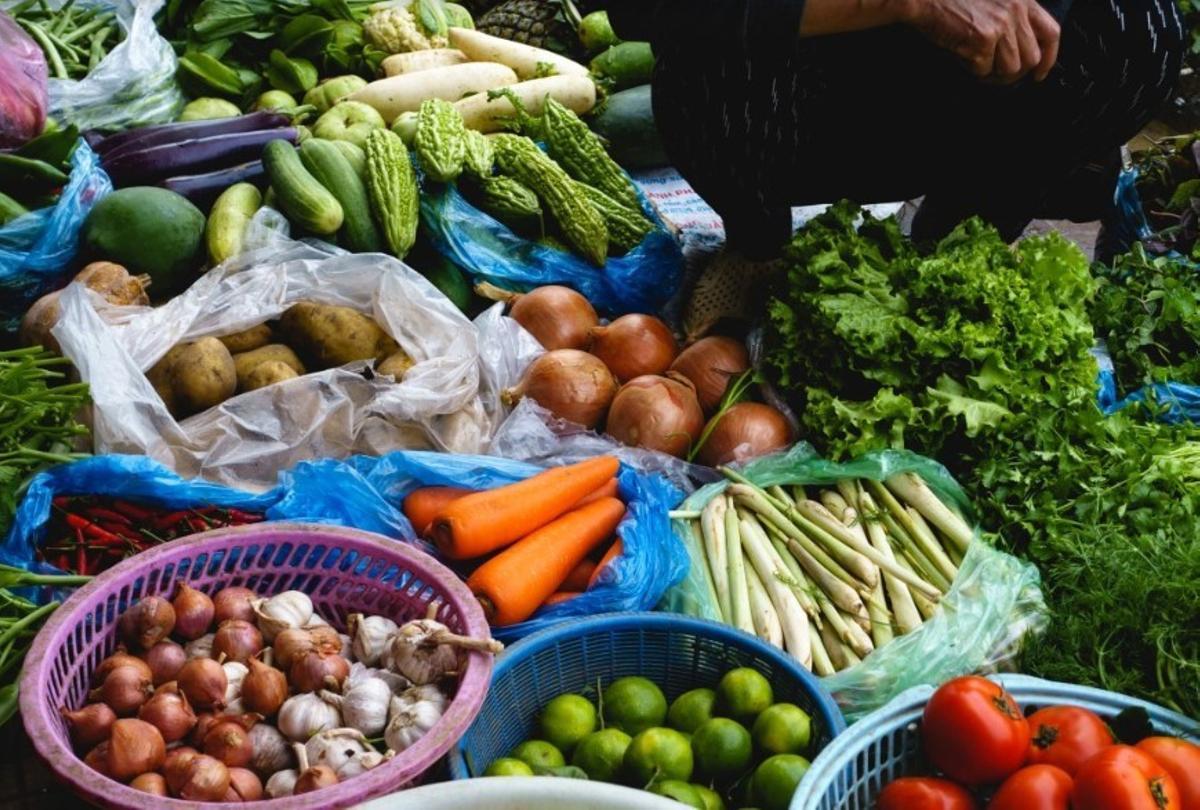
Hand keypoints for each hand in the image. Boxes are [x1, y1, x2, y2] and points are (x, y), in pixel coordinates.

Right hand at [900, 0, 1060, 82]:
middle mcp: (1016, 10)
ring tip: (976, 64)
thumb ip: (1009, 19)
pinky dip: (971, 69)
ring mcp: (1001, 25)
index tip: (1040, 73)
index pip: (1050, 33)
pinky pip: (984, 70)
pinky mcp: (983, 39)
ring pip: (1010, 69)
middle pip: (1031, 58)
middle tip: (996, 75)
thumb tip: (1016, 53)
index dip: (1048, 58)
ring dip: (992, 74)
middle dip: (1014, 73)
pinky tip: (962, 55)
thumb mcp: (992, 2)